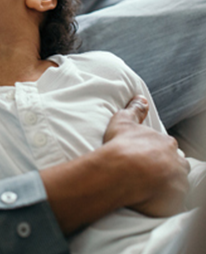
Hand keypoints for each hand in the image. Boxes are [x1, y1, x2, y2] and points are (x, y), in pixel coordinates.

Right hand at [103, 95, 189, 217]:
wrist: (120, 172)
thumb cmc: (121, 145)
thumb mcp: (123, 121)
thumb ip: (135, 109)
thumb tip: (142, 98)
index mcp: (167, 143)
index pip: (168, 148)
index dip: (155, 152)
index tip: (143, 157)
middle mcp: (178, 161)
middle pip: (176, 165)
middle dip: (166, 168)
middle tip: (146, 172)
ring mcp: (178, 183)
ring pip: (177, 184)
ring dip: (166, 184)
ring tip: (147, 187)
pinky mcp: (175, 202)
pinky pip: (172, 202)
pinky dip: (163, 201)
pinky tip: (149, 199)